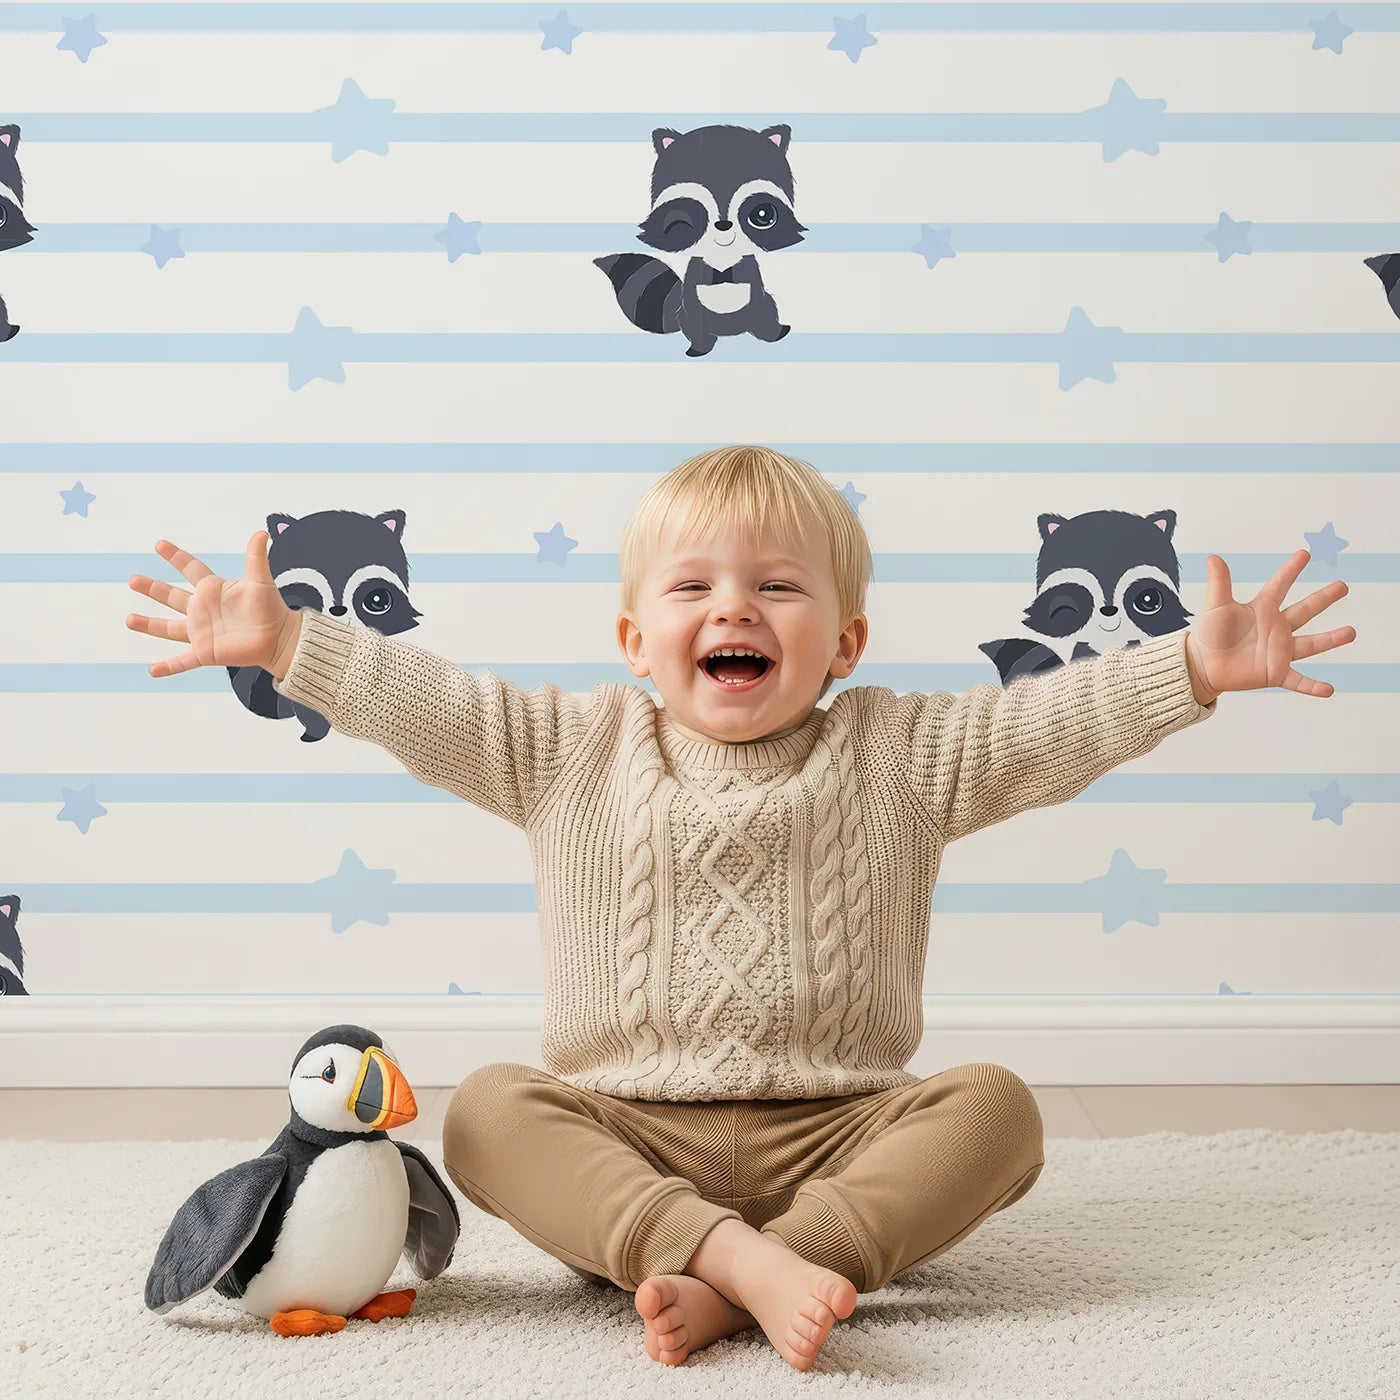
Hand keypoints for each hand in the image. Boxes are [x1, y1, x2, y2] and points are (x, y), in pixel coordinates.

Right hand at [126, 532, 299, 677]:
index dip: (176, 557)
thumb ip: (256, 558)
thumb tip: (260, 532)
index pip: (191, 569)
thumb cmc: (271, 608)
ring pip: (169, 628)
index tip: (160, 544)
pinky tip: (152, 671)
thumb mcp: (261, 581)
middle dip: (152, 588)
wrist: (279, 638)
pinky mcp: (205, 652)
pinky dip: (168, 667)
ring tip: (129, 620)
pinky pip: (183, 662)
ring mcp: (201, 632)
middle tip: (133, 580)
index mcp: (213, 590)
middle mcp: (203, 610)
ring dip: (149, 625)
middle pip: (172, 596)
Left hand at [1184, 549, 1356, 702]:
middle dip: (1323, 598)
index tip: (1305, 554)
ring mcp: (1278, 651)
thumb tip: (1213, 558)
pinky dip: (1312, 686)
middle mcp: (1276, 628)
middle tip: (1342, 586)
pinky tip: (1328, 690)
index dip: (1291, 569)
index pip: (1280, 585)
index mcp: (1262, 609)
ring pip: (1310, 644)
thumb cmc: (1209, 634)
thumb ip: (1219, 583)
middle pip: (1304, 610)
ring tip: (1351, 632)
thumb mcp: (1215, 606)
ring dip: (1330, 639)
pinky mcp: (1275, 673)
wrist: (1202, 664)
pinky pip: (1298, 680)